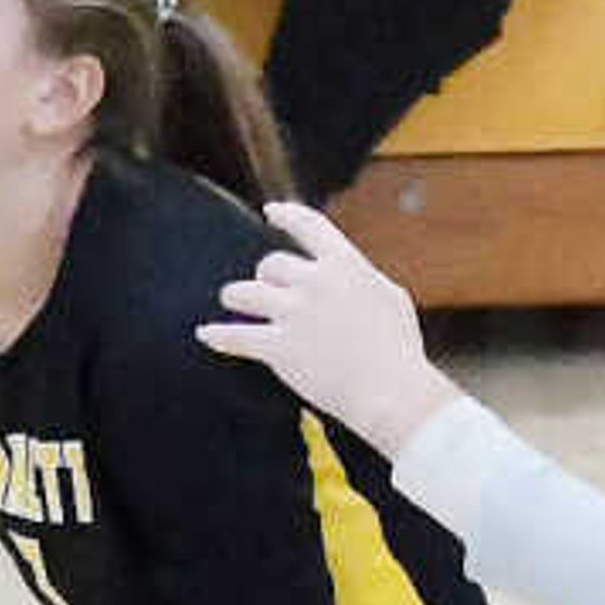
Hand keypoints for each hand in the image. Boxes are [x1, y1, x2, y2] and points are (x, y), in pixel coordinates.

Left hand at [199, 200, 453, 455]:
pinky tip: (205, 334)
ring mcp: (294, 314)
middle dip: (266, 277)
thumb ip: (364, 280)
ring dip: (235, 297)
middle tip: (267, 292)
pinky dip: (217, 335)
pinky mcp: (279, 348)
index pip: (309, 225)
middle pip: (271, 265)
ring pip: (243, 293)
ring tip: (232, 303)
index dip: (287, 215)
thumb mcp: (391, 299)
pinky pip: (235, 336)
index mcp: (345, 265)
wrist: (392, 393)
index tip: (271, 211)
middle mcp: (315, 282)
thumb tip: (350, 274)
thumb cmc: (399, 351)